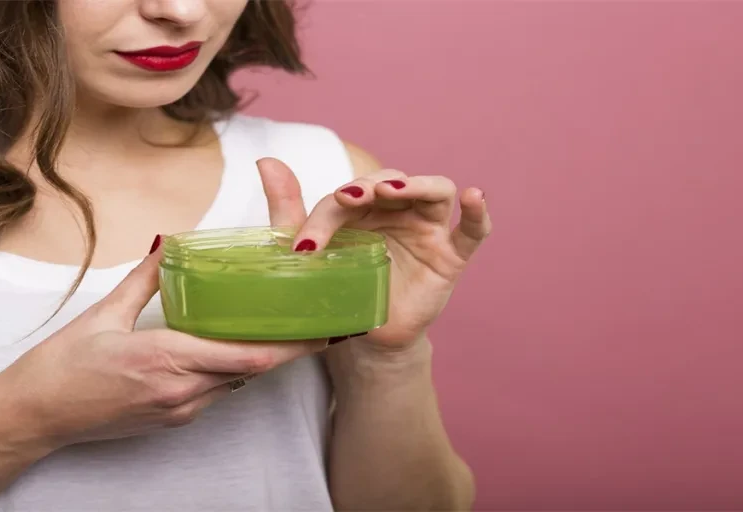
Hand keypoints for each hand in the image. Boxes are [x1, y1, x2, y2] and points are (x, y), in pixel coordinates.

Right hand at [0, 243, 325, 447]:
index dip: (291, 345)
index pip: (248, 356)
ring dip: (260, 360)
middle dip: (288, 349)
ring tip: (285, 331)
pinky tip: (233, 350)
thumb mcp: (104, 314)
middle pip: (252, 371)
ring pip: (236, 383)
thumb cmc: (61, 367)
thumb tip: (167, 244)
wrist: (34, 416)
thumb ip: (144, 279)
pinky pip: (215, 393)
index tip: (322, 330)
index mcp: (167, 359)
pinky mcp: (172, 418)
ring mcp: (178, 409)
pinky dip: (232, 371)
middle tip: (319, 327)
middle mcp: (181, 390)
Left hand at [257, 158, 491, 352]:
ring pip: (434, 190)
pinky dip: (478, 213)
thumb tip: (265, 161)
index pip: (347, 197)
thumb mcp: (310, 253)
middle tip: (348, 197)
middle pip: (391, 181)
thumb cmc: (339, 287)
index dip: (325, 215)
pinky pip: (473, 231)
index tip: (303, 247)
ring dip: (415, 184)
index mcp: (363, 206)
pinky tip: (474, 196)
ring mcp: (428, 229)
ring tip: (392, 190)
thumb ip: (289, 208)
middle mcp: (398, 209)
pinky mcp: (451, 256)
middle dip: (368, 187)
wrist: (366, 336)